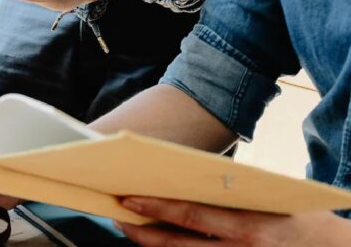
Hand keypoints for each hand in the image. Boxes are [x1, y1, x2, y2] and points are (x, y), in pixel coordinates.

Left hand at [116, 197, 350, 245]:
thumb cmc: (302, 220)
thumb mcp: (269, 199)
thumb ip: (230, 194)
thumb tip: (186, 180)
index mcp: (249, 226)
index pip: (190, 216)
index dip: (155, 208)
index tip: (128, 199)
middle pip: (177, 246)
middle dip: (141, 232)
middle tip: (117, 216)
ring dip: (152, 246)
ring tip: (132, 230)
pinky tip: (160, 244)